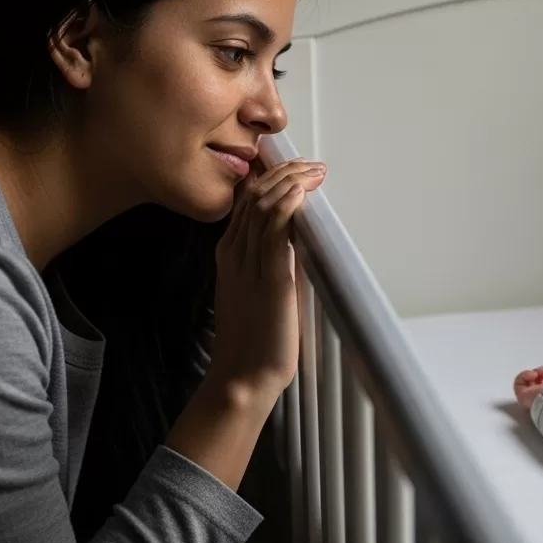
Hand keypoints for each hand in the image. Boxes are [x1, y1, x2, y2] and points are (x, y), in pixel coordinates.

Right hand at [207, 157, 326, 391]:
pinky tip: (300, 192)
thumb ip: (270, 267)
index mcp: (229, 256)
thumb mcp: (256, 294)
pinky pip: (274, 234)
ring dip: (291, 182)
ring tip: (313, 170)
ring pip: (263, 207)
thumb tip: (295, 246)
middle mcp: (235, 255)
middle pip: (254, 197)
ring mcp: (249, 266)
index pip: (245, 202)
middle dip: (283, 172)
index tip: (294, 166)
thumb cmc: (252, 343)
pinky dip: (286, 206)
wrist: (241, 379)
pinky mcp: (270, 281)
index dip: (269, 178)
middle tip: (310, 163)